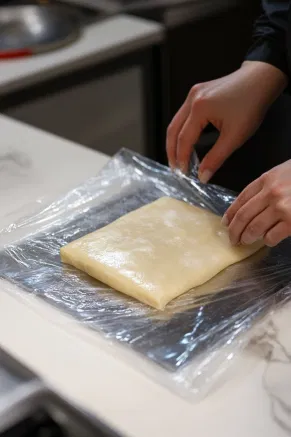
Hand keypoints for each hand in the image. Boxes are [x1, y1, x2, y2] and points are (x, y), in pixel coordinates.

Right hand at [166, 61, 286, 181]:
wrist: (261, 79)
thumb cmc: (251, 104)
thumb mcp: (235, 136)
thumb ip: (216, 158)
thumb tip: (203, 176)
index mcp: (200, 108)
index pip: (183, 140)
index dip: (182, 159)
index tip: (184, 173)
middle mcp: (192, 99)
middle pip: (173, 130)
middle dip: (172, 152)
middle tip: (176, 169)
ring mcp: (193, 94)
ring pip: (176, 122)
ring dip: (175, 141)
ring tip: (179, 158)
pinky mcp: (197, 92)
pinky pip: (183, 115)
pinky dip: (181, 130)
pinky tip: (187, 140)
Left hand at [224, 161, 290, 246]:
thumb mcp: (283, 172)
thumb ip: (268, 185)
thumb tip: (251, 205)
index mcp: (267, 179)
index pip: (240, 199)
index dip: (230, 213)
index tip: (226, 222)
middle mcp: (271, 193)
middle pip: (243, 216)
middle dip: (235, 230)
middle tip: (232, 239)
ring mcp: (281, 208)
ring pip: (254, 228)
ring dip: (247, 237)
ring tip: (245, 241)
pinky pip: (272, 236)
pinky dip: (268, 240)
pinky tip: (268, 240)